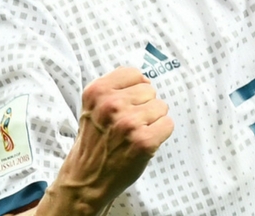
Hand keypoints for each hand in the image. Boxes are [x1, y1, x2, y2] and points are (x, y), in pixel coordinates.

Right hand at [43, 67, 173, 212]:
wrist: (86, 180)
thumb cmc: (94, 142)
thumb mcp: (93, 106)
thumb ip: (114, 88)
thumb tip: (146, 81)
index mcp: (97, 91)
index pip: (135, 74)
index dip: (135, 90)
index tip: (127, 104)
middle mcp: (111, 104)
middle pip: (150, 90)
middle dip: (143, 106)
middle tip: (127, 125)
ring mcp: (128, 123)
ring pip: (161, 106)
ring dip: (152, 120)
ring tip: (134, 134)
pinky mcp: (144, 141)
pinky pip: (168, 124)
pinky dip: (160, 134)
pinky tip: (143, 143)